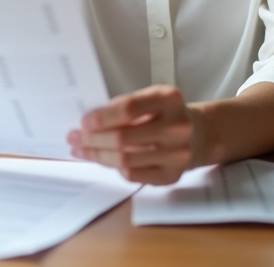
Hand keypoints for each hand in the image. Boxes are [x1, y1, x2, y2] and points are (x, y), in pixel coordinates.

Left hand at [67, 85, 203, 184]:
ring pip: (125, 160)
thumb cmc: (166, 114)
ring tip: (82, 150)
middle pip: (123, 138)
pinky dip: (114, 168)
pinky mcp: (172, 175)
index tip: (83, 121)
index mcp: (169, 99)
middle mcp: (177, 127)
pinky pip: (134, 175)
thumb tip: (88, 123)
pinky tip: (103, 160)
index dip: (102, 117)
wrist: (200, 134)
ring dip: (97, 156)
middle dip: (92, 139)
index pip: (129, 109)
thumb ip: (124, 107)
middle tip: (74, 138)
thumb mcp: (151, 99)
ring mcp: (177, 154)